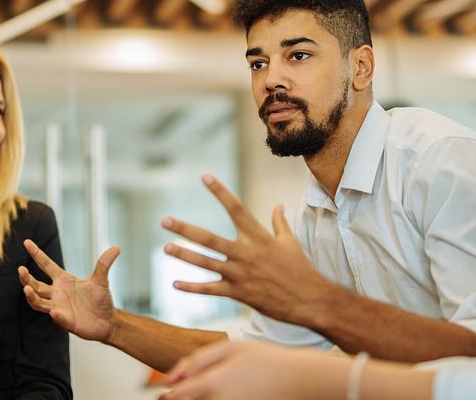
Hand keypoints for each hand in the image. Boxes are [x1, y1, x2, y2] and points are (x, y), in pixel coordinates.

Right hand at [17, 239, 120, 341]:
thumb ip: (104, 264)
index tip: (27, 242)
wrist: (107, 320)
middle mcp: (57, 293)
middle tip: (21, 270)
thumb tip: (116, 248)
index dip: (37, 254)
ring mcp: (59, 307)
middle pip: (36, 285)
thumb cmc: (100, 299)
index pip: (46, 265)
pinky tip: (54, 311)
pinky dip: (55, 315)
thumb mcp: (101, 280)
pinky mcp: (66, 321)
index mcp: (63, 280)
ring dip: (32, 296)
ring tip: (27, 289)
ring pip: (39, 302)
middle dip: (27, 278)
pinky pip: (57, 318)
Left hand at [158, 342, 304, 399]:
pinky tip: (217, 394)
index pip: (177, 395)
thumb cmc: (265, 359)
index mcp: (214, 384)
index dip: (166, 392)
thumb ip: (197, 360)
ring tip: (198, 392)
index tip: (160, 386)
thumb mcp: (230, 348)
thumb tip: (171, 376)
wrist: (299, 380)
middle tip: (169, 394)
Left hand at [161, 174, 333, 325]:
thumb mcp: (290, 242)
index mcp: (258, 236)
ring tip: (166, 248)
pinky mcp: (238, 293)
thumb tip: (278, 205)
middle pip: (210, 238)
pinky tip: (175, 284)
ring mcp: (240, 274)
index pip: (236, 208)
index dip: (220, 192)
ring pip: (206, 263)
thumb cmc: (300, 269)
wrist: (310, 300)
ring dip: (184, 256)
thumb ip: (279, 223)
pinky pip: (210, 290)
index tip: (205, 177)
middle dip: (186, 229)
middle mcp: (246, 253)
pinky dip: (192, 287)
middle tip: (165, 220)